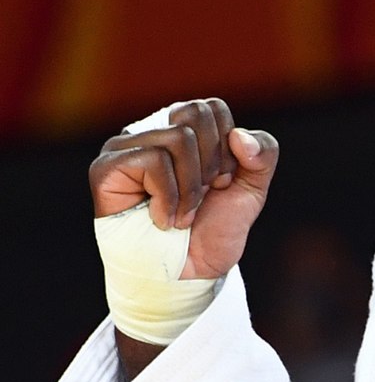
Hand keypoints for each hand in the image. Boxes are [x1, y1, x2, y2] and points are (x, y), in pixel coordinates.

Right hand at [88, 98, 278, 279]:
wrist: (192, 273)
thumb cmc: (215, 227)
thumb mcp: (253, 186)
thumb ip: (263, 152)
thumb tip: (238, 136)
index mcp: (183, 127)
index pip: (212, 107)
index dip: (228, 149)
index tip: (222, 182)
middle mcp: (151, 129)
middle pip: (194, 114)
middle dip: (212, 164)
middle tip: (203, 196)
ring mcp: (124, 147)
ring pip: (177, 139)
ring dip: (191, 187)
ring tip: (184, 214)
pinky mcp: (106, 169)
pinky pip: (152, 160)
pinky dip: (169, 196)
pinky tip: (164, 220)